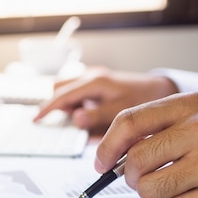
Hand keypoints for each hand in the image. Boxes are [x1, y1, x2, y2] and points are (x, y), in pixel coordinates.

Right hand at [33, 67, 177, 131]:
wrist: (160, 89)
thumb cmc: (144, 100)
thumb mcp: (121, 112)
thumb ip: (97, 117)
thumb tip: (76, 118)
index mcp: (95, 82)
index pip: (62, 95)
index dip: (47, 108)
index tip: (36, 120)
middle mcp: (92, 76)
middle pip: (60, 87)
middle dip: (58, 105)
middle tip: (67, 122)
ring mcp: (94, 77)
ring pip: (67, 87)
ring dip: (68, 104)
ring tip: (83, 118)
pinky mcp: (97, 81)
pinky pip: (77, 90)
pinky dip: (76, 102)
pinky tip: (89, 112)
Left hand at [95, 92, 197, 197]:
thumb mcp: (193, 118)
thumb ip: (153, 129)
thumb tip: (108, 156)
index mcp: (190, 105)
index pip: (130, 121)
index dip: (107, 146)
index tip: (100, 162)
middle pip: (136, 160)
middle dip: (130, 175)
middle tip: (142, 178)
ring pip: (149, 189)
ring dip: (152, 194)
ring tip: (174, 186)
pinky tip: (193, 197)